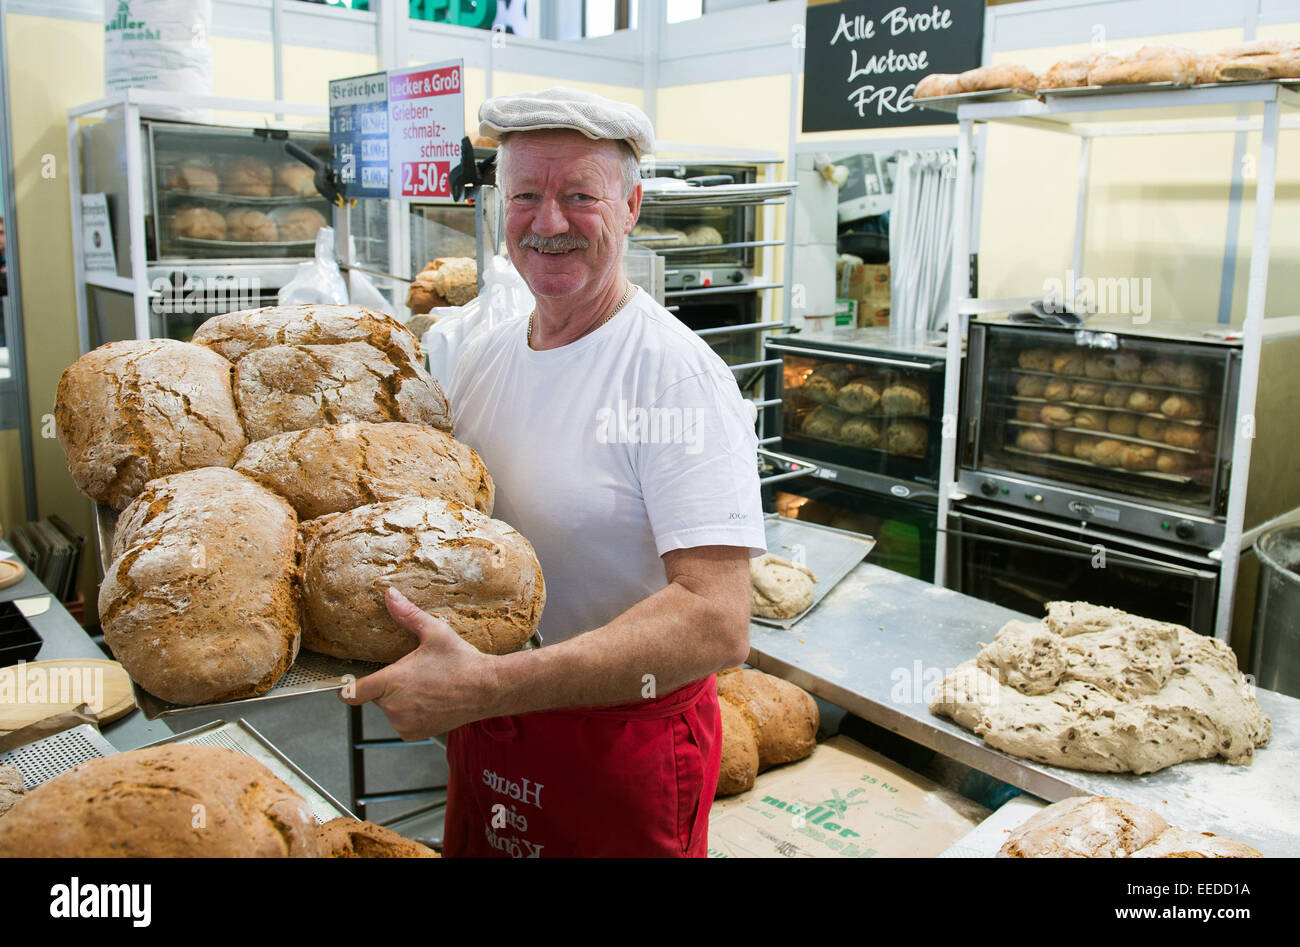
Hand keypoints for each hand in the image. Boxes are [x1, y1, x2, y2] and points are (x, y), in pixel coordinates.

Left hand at [339, 587, 497, 740]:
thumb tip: (389, 595)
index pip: (352, 692)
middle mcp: (395, 706)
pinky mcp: (414, 733)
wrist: (486, 688)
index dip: (346, 687)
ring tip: (423, 687)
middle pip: (375, 697)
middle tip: (411, 674)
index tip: (346, 682)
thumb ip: (407, 615)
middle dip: (387, 686)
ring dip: (398, 701)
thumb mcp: (434, 632)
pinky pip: (401, 722)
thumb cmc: (462, 661)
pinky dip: (409, 714)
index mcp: (393, 681)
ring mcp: (404, 722)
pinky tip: (428, 701)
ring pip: (389, 709)